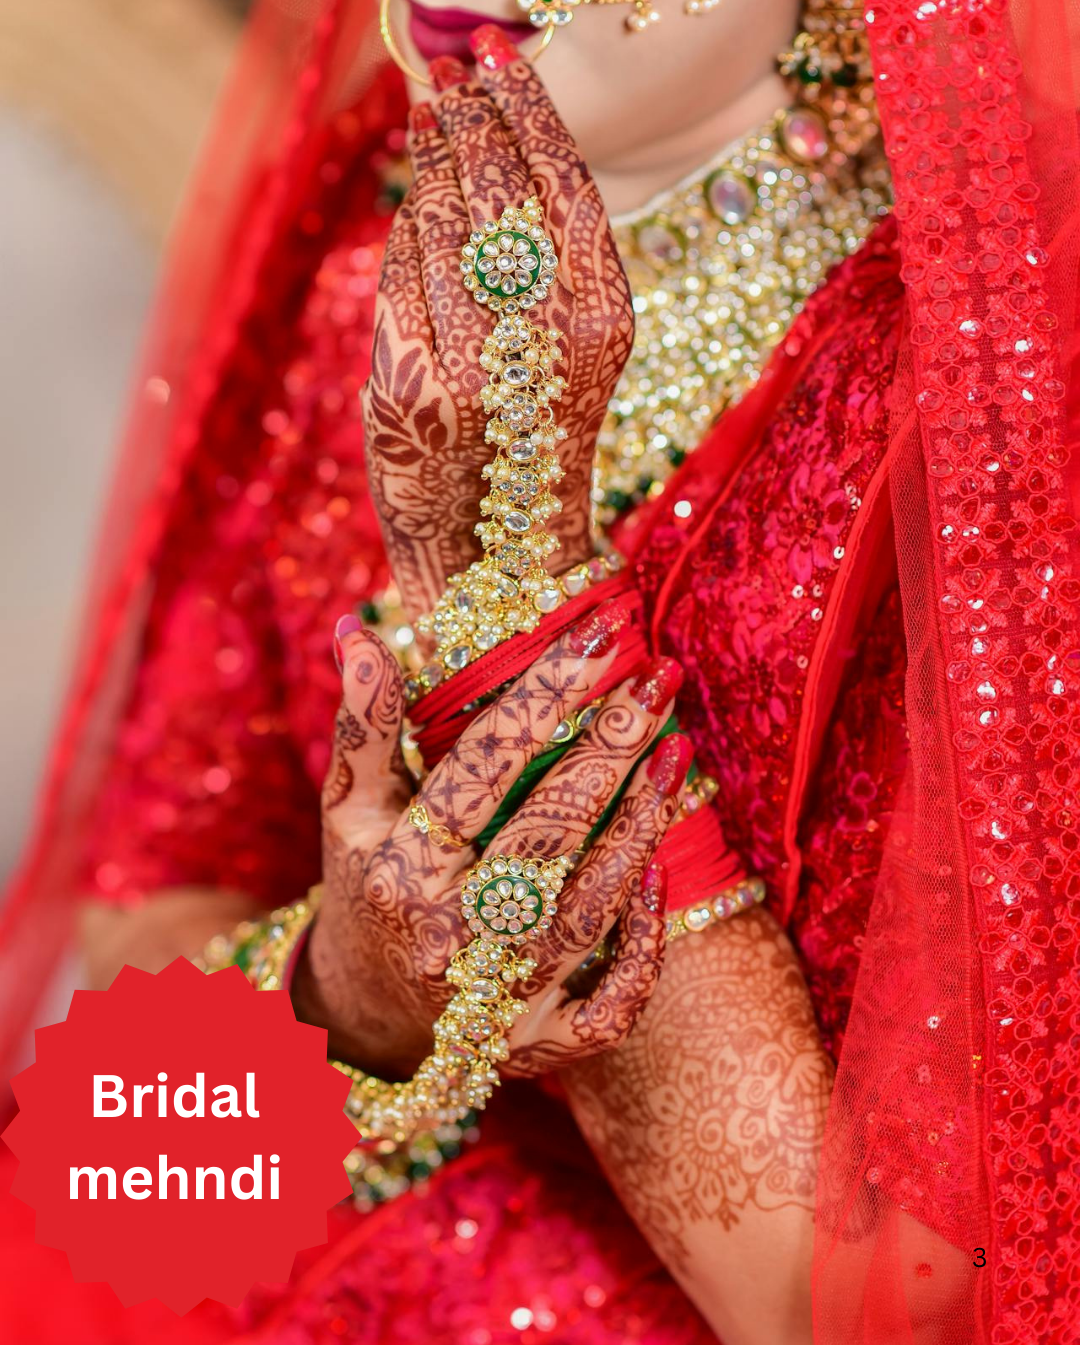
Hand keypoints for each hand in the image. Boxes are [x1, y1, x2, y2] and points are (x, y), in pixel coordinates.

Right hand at [292, 596, 688, 1079]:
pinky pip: (610, 1005)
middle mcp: (450, 935)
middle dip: (612, 745)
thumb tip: (362, 633)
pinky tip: (660, 876)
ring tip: (678, 748)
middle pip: (549, 829)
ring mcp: (499, 997)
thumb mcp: (348, 809)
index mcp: (401, 866)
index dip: (545, 694)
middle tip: (659, 676)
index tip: (598, 631)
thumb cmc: (366, 886)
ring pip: (590, 907)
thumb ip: (364, 726)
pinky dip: (640, 948)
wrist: (363, 1013)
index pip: (482, 766)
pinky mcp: (540, 1044)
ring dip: (642, 825)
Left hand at [360, 30, 633, 619]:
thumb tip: (495, 149)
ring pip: (443, 226)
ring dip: (429, 162)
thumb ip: (550, 264)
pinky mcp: (415, 388)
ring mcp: (478, 364)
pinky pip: (401, 278)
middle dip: (470, 118)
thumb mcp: (572, 350)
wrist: (499, 545)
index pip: (565, 183)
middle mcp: (549, 338)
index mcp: (605, 321)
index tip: (499, 57)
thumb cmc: (535, 437)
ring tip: (428, 119)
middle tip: (450, 75)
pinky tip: (411, 203)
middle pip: (499, 191)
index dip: (528, 109)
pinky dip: (403, 233)